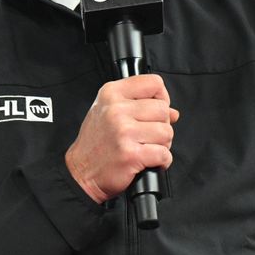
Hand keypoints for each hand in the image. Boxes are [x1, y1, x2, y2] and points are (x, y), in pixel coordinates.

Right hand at [65, 74, 178, 202]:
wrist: (80, 171)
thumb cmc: (97, 142)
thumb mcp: (110, 112)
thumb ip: (141, 106)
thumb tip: (173, 112)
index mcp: (111, 93)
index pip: (154, 83)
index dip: (162, 97)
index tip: (155, 111)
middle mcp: (116, 109)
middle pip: (163, 110)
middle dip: (161, 126)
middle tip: (147, 136)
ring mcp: (123, 131)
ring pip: (166, 132)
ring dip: (162, 145)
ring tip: (146, 148)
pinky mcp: (131, 154)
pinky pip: (163, 154)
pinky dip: (162, 161)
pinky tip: (148, 161)